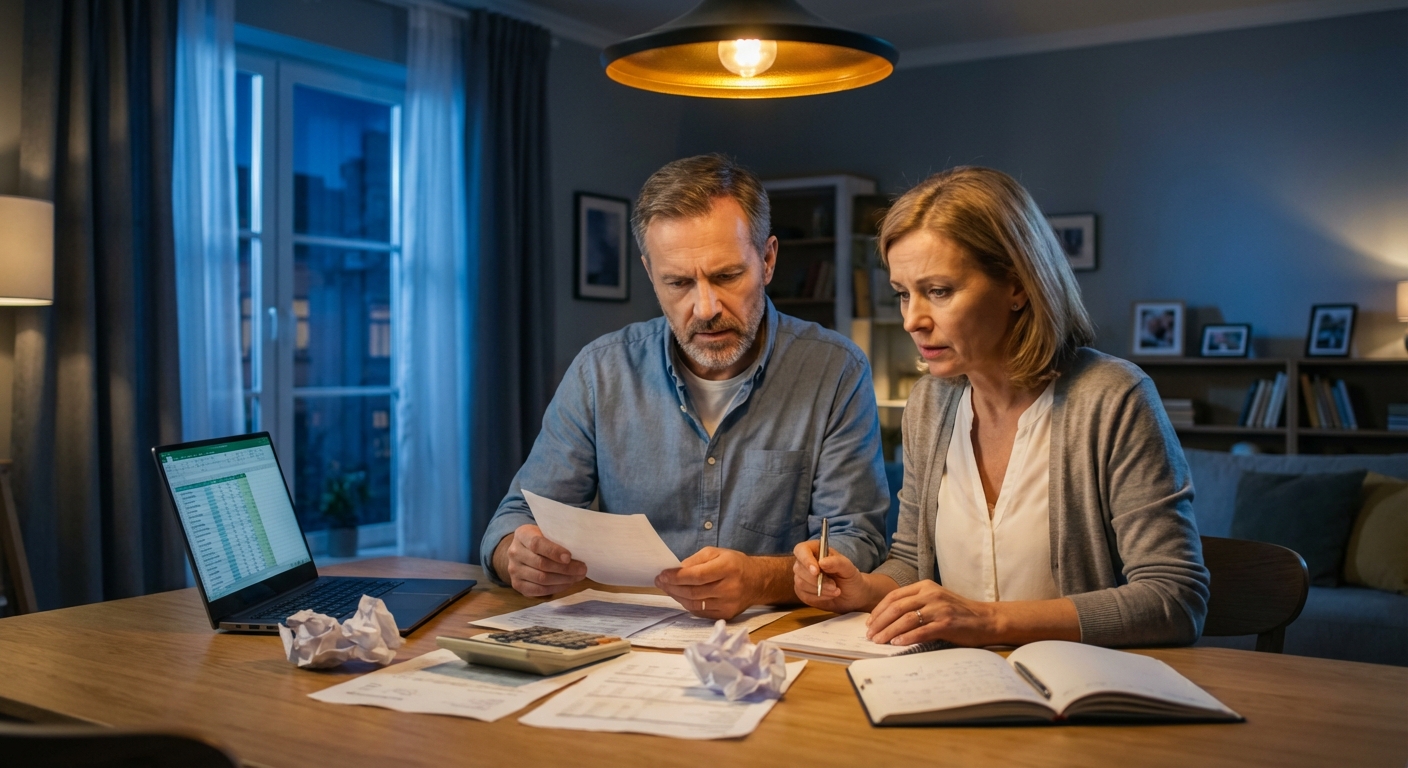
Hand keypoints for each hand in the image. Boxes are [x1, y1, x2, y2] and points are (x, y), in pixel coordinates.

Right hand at [492, 524, 587, 596]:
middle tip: (582, 569)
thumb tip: (580, 548)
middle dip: (565, 568)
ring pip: (541, 579)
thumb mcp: (546, 531)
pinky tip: (567, 583)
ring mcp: (514, 570)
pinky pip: (539, 590)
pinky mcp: (517, 585)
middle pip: (541, 564)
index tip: (569, 557)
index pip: (537, 544)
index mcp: (522, 535)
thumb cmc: (541, 539)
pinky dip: (556, 588)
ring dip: (564, 579)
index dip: (554, 551)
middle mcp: (514, 552)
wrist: (522, 552)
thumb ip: (557, 537)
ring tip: (578, 576)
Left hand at [655, 547, 762, 619]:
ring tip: (667, 588)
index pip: (697, 576)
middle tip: (660, 581)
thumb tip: (676, 570)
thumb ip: (696, 560)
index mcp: (728, 568)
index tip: (663, 574)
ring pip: (695, 604)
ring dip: (677, 596)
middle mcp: (730, 588)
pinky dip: (687, 604)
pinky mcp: (726, 615)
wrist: (757, 581)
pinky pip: (701, 612)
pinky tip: (681, 596)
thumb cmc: (734, 564)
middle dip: (673, 587)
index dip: (677, 577)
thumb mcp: (717, 552)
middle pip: (694, 592)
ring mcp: (728, 604)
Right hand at [791, 541, 876, 614]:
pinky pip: (804, 595)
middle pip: (799, 569)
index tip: (816, 571)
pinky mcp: (801, 591)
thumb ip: (837, 563)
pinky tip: (829, 596)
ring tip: (836, 590)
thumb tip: (822, 562)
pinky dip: (818, 598)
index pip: (801, 550)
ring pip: (800, 583)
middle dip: (817, 580)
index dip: (806, 560)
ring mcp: (801, 577)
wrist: (851, 596)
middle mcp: (805, 562)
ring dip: (820, 589)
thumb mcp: (849, 569)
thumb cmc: (849, 577)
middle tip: (834, 585)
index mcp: (815, 550)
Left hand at [865, 580, 995, 646]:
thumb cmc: (958, 612)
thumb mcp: (935, 600)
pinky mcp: (946, 623)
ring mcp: (939, 608)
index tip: (869, 622)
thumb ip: (916, 603)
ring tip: (879, 641)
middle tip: (870, 635)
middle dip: (880, 622)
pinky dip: (907, 637)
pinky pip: (921, 631)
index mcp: (925, 586)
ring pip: (905, 619)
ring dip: (889, 632)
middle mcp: (930, 594)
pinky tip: (897, 644)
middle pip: (896, 607)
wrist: (986, 619)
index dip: (879, 610)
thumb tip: (888, 618)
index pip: (894, 596)